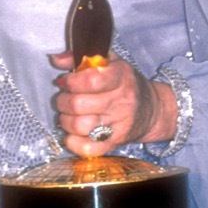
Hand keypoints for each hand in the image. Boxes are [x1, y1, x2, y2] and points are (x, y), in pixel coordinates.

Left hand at [51, 51, 176, 157]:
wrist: (152, 110)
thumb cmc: (125, 84)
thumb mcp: (110, 63)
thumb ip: (82, 58)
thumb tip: (55, 59)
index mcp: (121, 77)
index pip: (90, 80)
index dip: (71, 81)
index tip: (65, 81)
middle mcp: (121, 101)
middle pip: (78, 104)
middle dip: (62, 101)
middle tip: (64, 99)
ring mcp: (119, 124)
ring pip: (79, 126)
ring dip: (65, 120)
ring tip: (67, 115)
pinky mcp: (115, 143)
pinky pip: (88, 149)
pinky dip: (73, 143)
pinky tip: (72, 135)